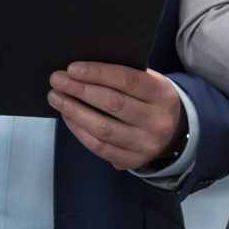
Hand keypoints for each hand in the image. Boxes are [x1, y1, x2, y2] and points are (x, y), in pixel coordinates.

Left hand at [49, 63, 187, 170]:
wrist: (173, 132)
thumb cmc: (151, 98)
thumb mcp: (150, 81)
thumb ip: (126, 74)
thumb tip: (84, 68)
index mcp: (162, 94)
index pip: (128, 80)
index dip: (98, 73)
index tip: (72, 68)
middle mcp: (157, 121)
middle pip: (113, 104)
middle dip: (80, 90)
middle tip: (57, 80)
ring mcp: (146, 144)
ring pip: (103, 128)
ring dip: (74, 111)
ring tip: (56, 97)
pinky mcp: (132, 161)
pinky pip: (100, 147)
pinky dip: (79, 131)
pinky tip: (67, 117)